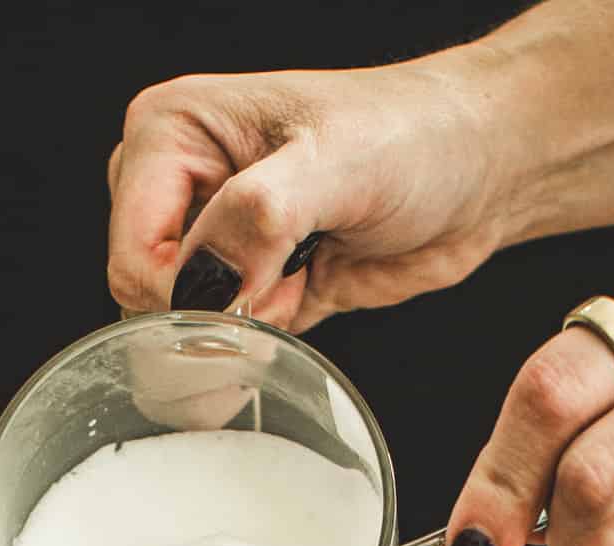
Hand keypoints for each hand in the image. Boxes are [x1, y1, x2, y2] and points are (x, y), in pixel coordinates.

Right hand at [107, 59, 507, 330]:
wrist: (481, 169)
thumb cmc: (416, 135)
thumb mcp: (337, 164)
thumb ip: (260, 218)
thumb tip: (206, 283)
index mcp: (172, 132)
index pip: (132, 254)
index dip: (182, 299)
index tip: (251, 297)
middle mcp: (181, 186)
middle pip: (147, 299)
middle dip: (213, 319)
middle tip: (284, 283)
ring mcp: (213, 241)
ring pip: (185, 330)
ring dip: (242, 333)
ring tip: (302, 279)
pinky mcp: (252, 287)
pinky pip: (229, 345)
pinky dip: (265, 343)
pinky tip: (308, 296)